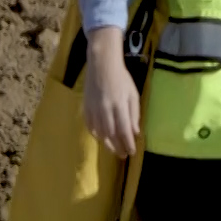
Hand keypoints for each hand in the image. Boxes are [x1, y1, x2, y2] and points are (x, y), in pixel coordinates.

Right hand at [82, 26, 141, 157]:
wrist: (102, 65)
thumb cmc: (122, 79)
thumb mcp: (133, 94)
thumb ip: (134, 114)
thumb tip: (135, 133)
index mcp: (119, 105)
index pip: (124, 130)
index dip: (128, 144)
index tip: (132, 152)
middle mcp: (105, 109)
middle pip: (111, 135)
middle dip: (118, 147)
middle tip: (123, 155)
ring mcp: (93, 109)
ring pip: (99, 132)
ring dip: (107, 144)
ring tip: (114, 150)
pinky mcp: (85, 107)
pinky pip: (89, 126)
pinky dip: (96, 134)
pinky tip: (101, 138)